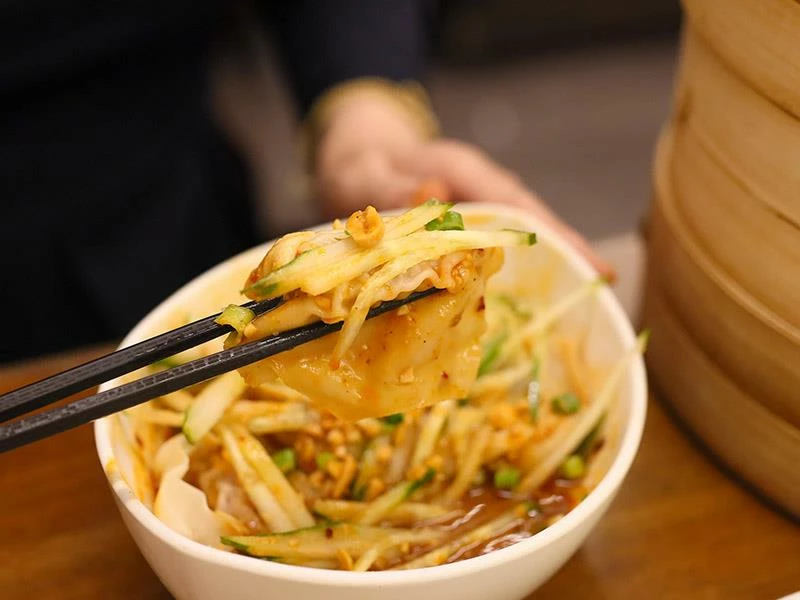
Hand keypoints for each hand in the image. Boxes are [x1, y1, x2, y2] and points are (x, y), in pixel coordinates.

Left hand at [314, 91, 612, 278]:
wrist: (352, 154)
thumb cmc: (357, 165)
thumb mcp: (365, 174)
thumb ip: (394, 187)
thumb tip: (436, 196)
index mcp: (461, 171)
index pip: (518, 204)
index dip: (558, 235)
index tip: (593, 266)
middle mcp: (476, 187)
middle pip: (531, 219)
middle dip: (567, 251)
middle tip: (602, 290)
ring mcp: (472, 204)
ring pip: (518, 232)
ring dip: (548, 261)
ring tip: (581, 299)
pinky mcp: (462, 223)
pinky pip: (495, 244)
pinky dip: (514, 267)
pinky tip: (527, 295)